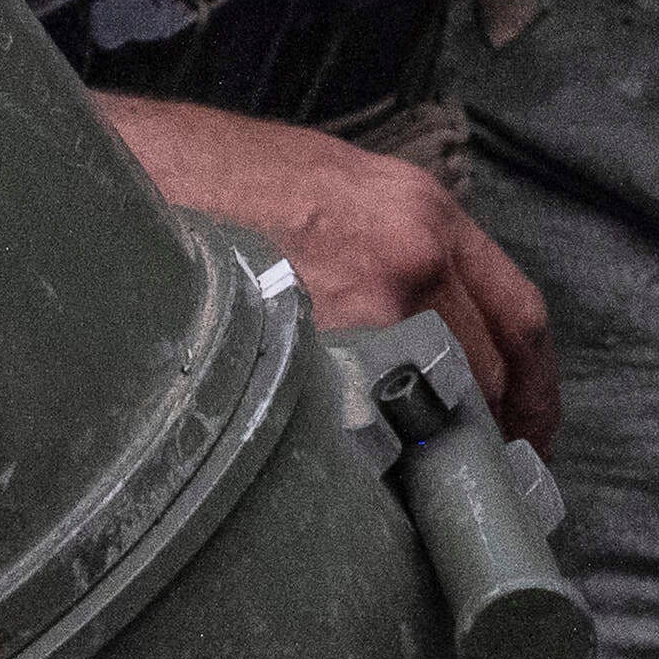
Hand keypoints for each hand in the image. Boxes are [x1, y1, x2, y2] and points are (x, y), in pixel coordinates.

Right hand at [97, 95, 556, 448]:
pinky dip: (370, 457)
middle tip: (462, 470)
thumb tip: (428, 329)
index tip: (532, 433)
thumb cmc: (211, 183)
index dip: (535, 387)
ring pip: (432, 408)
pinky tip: (348, 468)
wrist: (123, 187)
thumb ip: (393, 248)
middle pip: (487, 371)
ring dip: (427, 447)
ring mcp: (364, 308)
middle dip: (481, 428)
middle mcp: (410, 255)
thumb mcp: (330, 185)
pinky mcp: (311, 355)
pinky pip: (368, 428)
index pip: (521, 313)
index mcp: (421, 211)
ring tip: (401, 475)